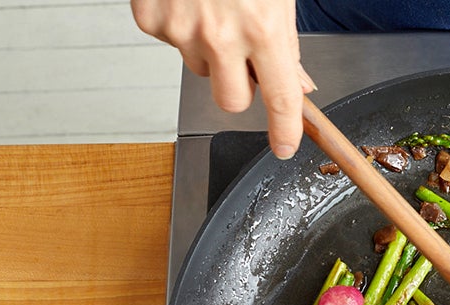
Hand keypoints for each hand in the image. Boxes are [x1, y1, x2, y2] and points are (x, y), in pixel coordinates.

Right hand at [131, 0, 315, 158]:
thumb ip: (285, 43)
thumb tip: (297, 84)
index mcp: (264, 29)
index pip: (280, 99)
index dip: (284, 130)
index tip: (284, 147)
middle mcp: (222, 35)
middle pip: (231, 101)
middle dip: (238, 87)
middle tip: (241, 57)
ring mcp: (181, 30)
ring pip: (199, 68)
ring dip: (208, 49)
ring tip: (212, 6)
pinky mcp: (151, 18)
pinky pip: (169, 41)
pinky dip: (178, 25)